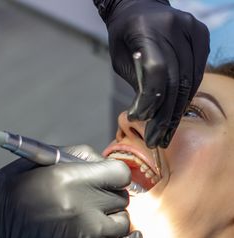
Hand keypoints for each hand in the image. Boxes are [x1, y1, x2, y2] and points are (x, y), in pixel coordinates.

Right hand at [0, 145, 141, 237]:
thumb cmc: (16, 184)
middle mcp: (82, 205)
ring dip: (114, 216)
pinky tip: (132, 235)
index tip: (107, 178)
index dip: (115, 174)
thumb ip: (83, 156)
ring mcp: (83, 232)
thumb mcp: (46, 157)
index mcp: (72, 178)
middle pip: (121, 197)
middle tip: (93, 196)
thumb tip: (109, 165)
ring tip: (98, 214)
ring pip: (123, 222)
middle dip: (110, 194)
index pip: (120, 174)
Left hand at [95, 0, 209, 147]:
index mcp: (147, 29)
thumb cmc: (125, 37)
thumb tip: (148, 115)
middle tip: (155, 139)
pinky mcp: (201, 36)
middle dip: (164, 115)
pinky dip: (186, 97)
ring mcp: (192, 29)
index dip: (149, 99)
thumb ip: (137, 82)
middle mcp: (174, 26)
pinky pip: (197, 74)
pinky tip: (175, 114)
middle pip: (175, 80)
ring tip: (165, 134)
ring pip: (189, 80)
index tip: (139, 119)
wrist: (140, 8)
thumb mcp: (121, 60)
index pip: (156, 71)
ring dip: (177, 112)